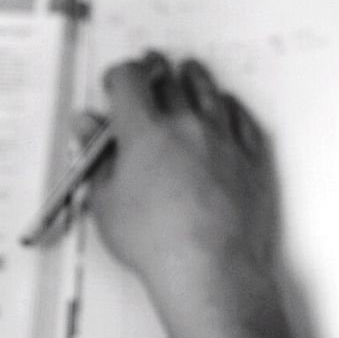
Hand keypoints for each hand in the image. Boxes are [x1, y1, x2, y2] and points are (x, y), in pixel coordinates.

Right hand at [87, 52, 277, 302]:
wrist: (210, 271)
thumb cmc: (157, 243)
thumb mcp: (105, 201)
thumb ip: (97, 156)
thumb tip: (88, 128)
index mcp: (145, 131)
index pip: (129, 79)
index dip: (118, 75)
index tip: (116, 82)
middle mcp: (186, 126)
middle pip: (170, 79)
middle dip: (154, 68)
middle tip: (149, 67)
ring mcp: (223, 140)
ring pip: (209, 92)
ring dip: (194, 77)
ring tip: (188, 71)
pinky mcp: (250, 160)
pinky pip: (242, 120)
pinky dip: (231, 106)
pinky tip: (227, 105)